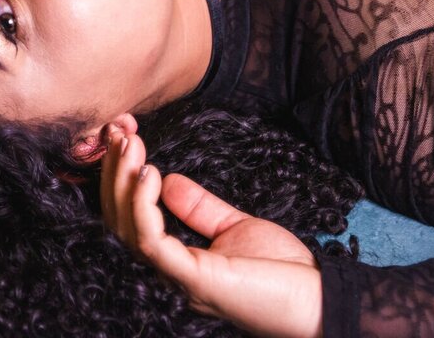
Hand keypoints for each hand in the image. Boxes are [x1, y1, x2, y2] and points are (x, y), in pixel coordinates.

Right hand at [101, 129, 323, 337]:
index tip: (124, 138)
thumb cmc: (284, 273)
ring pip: (128, 231)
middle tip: (117, 132)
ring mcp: (177, 279)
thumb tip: (168, 180)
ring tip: (130, 145)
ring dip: (123, 183)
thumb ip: (200, 208)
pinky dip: (144, 208)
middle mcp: (167, 274)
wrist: (319, 301)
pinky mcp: (194, 280)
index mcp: (174, 264)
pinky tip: (150, 176)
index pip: (130, 221)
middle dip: (114, 174)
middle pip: (120, 223)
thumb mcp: (235, 227)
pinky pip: (152, 243)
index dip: (120, 179)